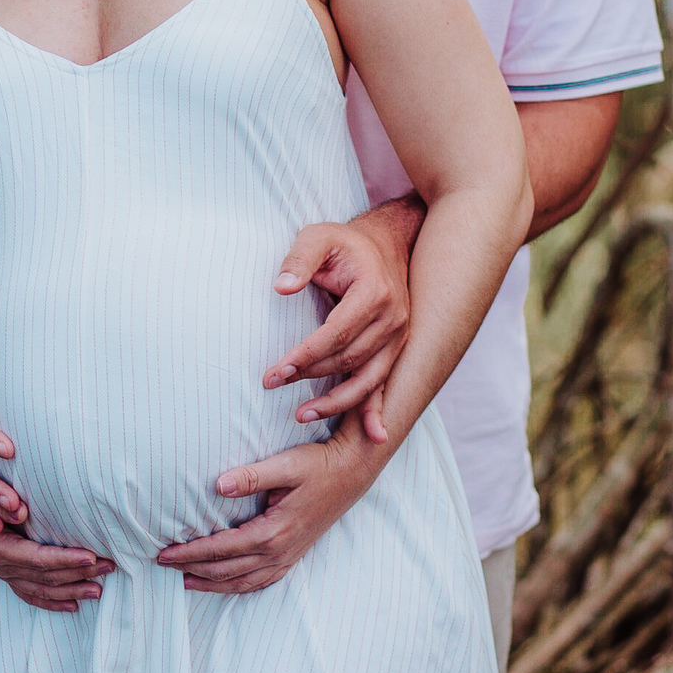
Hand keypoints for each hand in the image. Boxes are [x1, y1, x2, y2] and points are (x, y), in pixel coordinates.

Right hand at [0, 514, 114, 613]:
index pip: (38, 558)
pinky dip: (52, 602)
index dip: (66, 559)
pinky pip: (30, 594)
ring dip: (72, 590)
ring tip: (100, 589)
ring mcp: (2, 572)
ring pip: (41, 590)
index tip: (92, 556)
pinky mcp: (5, 574)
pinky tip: (73, 606)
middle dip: (79, 574)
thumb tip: (22, 509)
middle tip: (110, 565)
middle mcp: (0, 564)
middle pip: (45, 576)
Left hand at [157, 423, 383, 593]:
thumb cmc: (318, 465)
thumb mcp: (286, 465)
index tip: (164, 552)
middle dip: (192, 569)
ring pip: (242, 581)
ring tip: (186, 581)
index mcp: (272, 531)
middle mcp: (278, 551)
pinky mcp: (293, 554)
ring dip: (212, 583)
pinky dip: (239, 586)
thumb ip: (252, 476)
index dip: (190, 552)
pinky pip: (261, 581)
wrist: (352, 472)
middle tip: (163, 564)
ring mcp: (287, 556)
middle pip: (226, 570)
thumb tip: (219, 485)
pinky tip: (228, 583)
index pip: (221, 548)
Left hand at [263, 210, 418, 442]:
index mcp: (374, 292)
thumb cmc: (344, 243)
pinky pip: (384, 384)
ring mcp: (399, 336)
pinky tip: (372, 435)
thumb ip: (299, 259)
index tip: (277, 369)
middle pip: (349, 358)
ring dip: (336, 401)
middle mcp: (393, 318)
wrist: (386, 244)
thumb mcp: (318, 237)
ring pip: (367, 379)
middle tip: (273, 383)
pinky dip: (375, 410)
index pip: (337, 333)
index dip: (306, 354)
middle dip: (310, 376)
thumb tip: (281, 288)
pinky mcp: (396, 348)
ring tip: (301, 414)